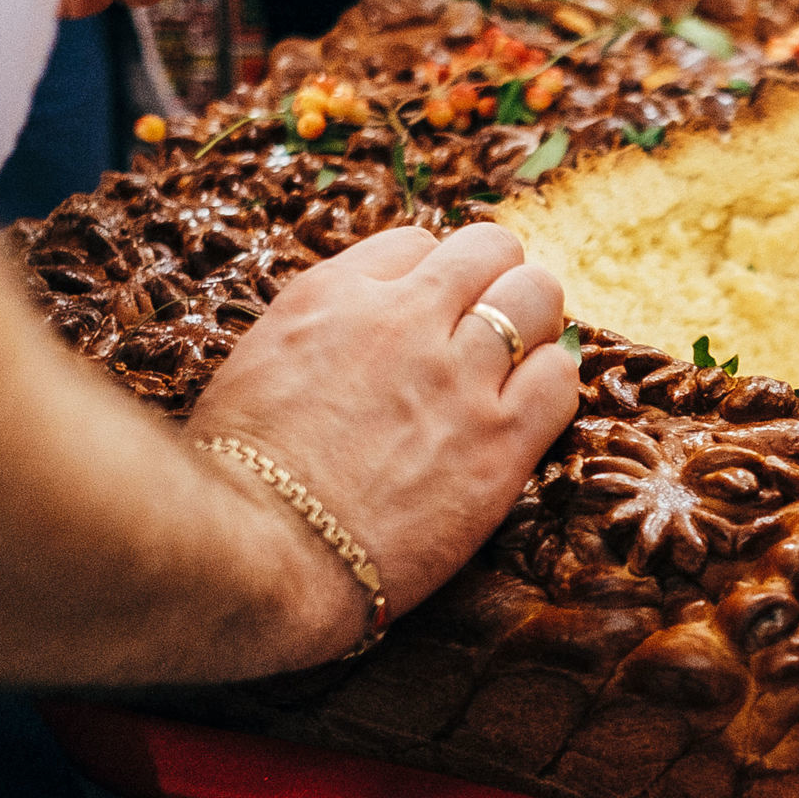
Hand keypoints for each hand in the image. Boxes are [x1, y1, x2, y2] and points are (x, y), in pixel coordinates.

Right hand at [187, 224, 580, 661]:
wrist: (260, 553)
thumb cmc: (237, 480)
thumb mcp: (258, 369)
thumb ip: (318, 336)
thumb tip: (349, 338)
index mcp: (336, 295)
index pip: (416, 244)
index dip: (429, 279)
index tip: (428, 315)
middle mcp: (404, 318)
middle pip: (490, 249)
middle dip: (495, 280)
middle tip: (488, 328)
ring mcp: (459, 375)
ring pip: (537, 296)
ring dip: (532, 324)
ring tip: (517, 363)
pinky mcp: (501, 439)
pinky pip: (560, 377)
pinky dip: (551, 384)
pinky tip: (528, 413)